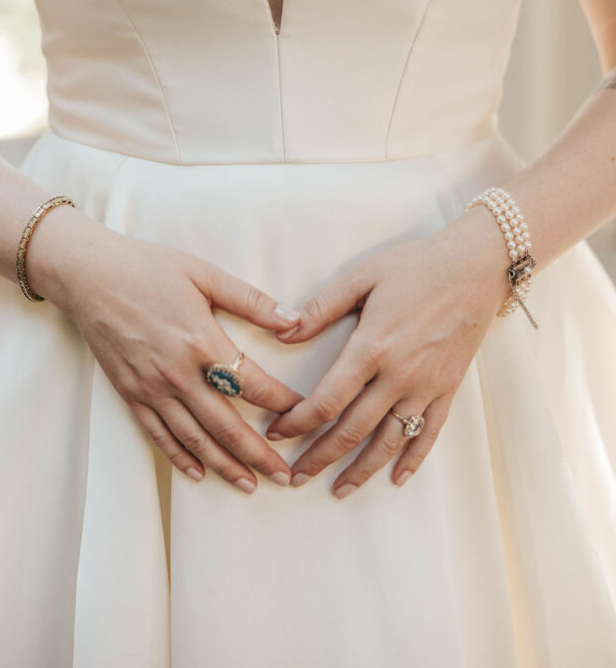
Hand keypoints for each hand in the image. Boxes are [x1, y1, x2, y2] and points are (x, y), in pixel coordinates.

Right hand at [27, 214, 303, 493]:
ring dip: (225, 465)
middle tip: (285, 475)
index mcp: (201, 340)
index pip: (251, 383)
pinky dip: (180, 458)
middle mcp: (176, 373)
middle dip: (259, 453)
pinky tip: (199, 474)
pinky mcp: (129, 394)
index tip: (302, 412)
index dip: (281, 402)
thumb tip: (295, 320)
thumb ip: (251, 300)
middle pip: (226, 424)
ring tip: (249, 484)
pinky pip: (158, 435)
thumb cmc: (148, 268)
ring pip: (194, 439)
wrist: (88, 275)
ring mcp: (150, 388)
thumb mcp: (204, 274)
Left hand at [265, 208, 510, 496]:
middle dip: (320, 457)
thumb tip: (283, 331)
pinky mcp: (448, 388)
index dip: (298, 423)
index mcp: (373, 347)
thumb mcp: (363, 276)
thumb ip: (321, 307)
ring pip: (389, 441)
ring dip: (361, 470)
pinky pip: (429, 434)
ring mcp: (426, 386)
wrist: (477, 267)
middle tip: (295, 477)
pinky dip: (413, 460)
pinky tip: (398, 479)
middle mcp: (399, 375)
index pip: (327, 400)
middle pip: (352, 430)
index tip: (277, 433)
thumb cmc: (417, 266)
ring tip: (338, 490)